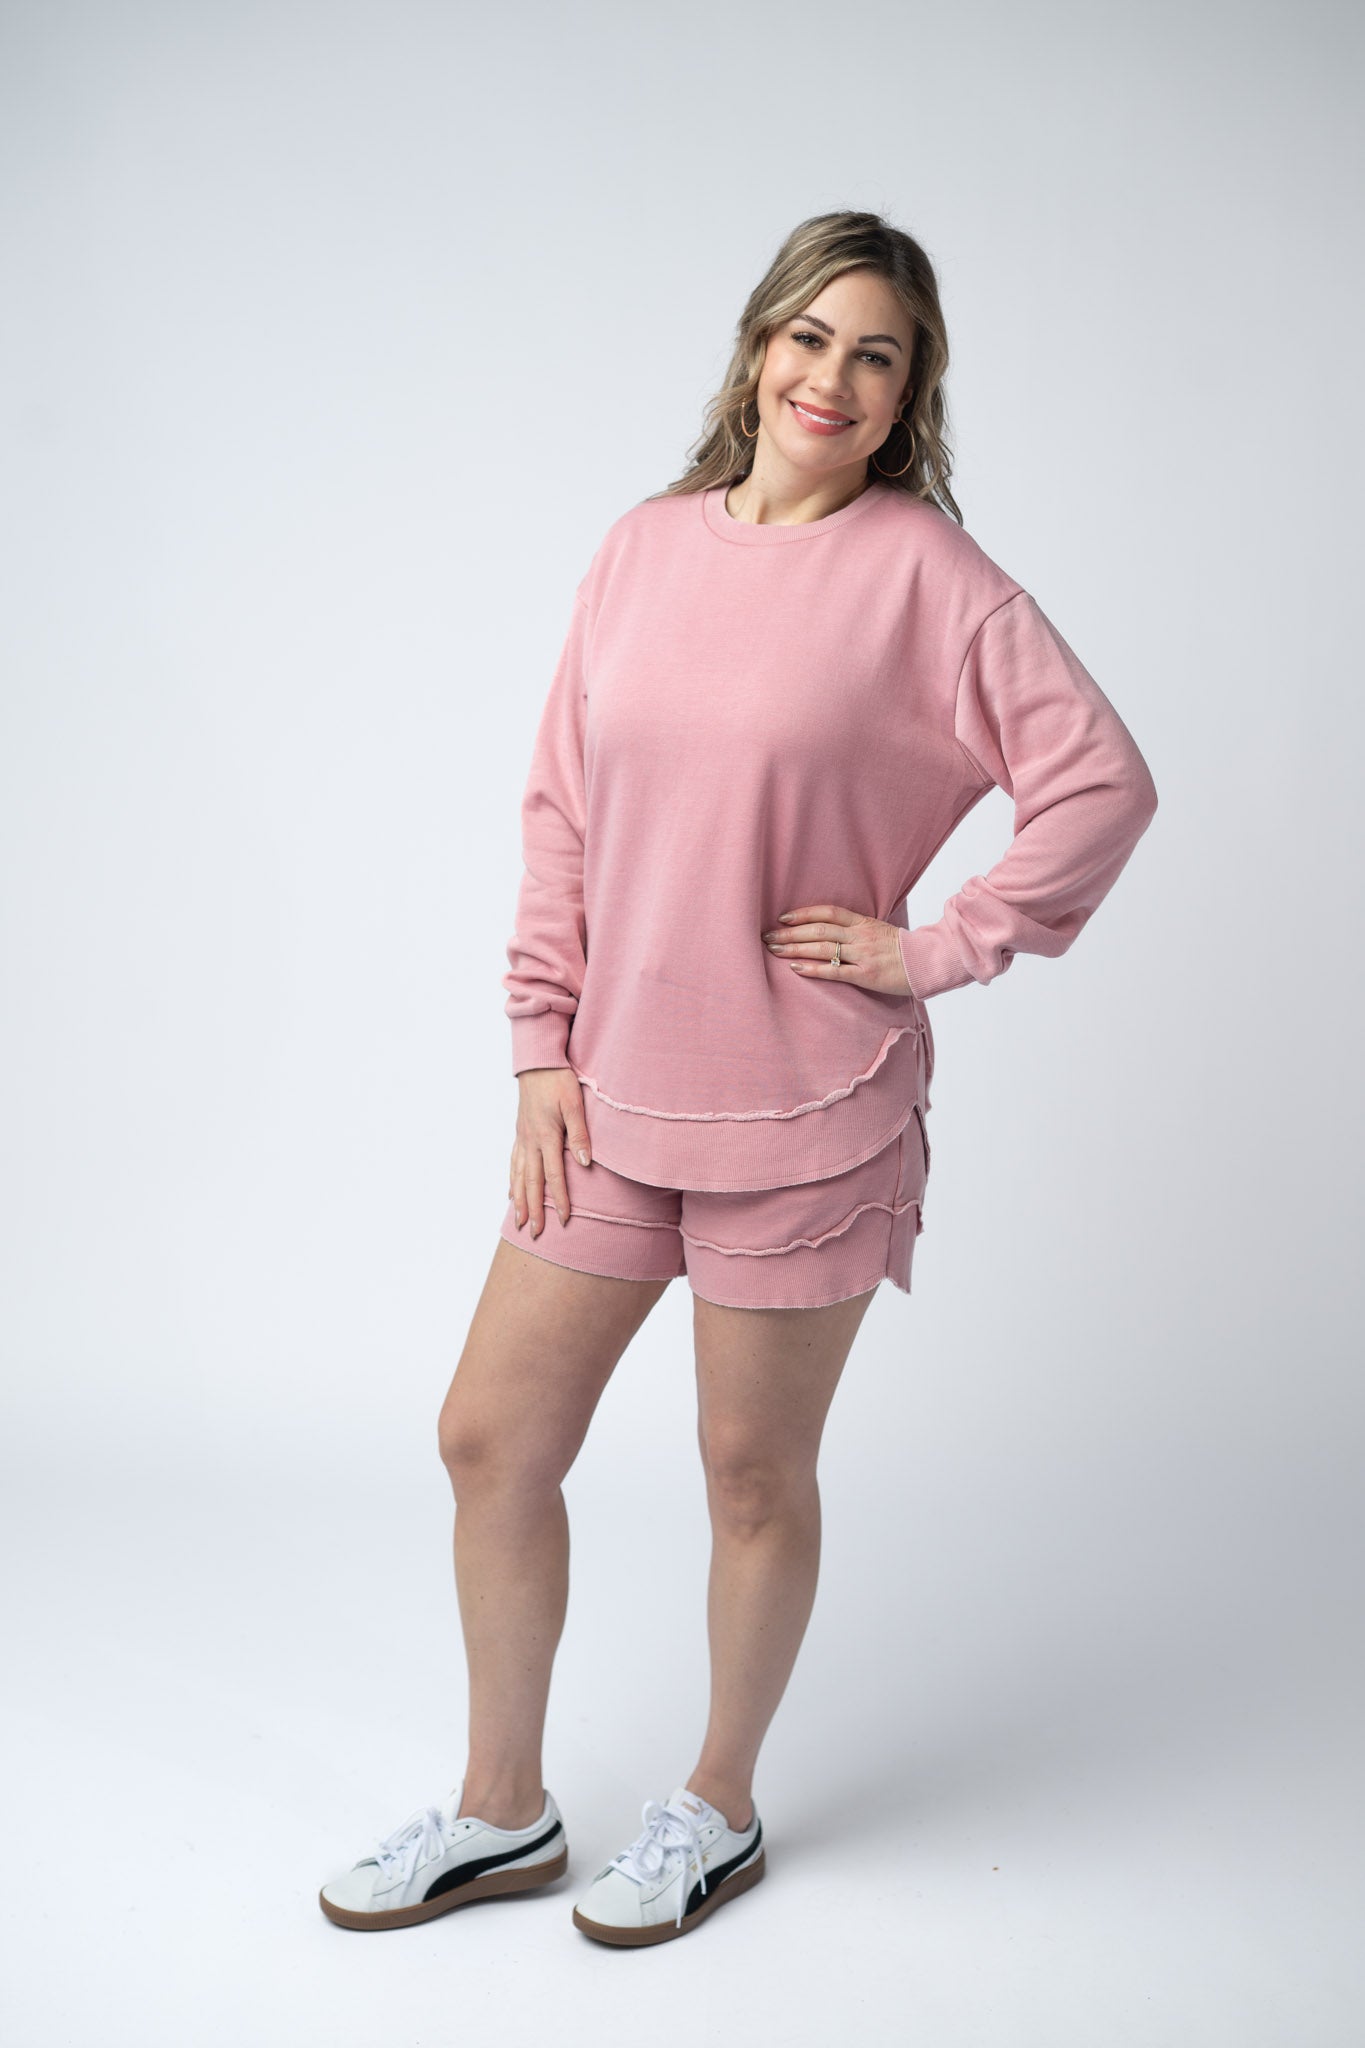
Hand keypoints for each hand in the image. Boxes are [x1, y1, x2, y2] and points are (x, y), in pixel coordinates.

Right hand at [509, 1068, 591, 1237]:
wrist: (537, 1062)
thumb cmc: (559, 1081)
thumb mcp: (575, 1104)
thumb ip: (580, 1134)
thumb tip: (584, 1163)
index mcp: (545, 1136)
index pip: (553, 1175)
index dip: (559, 1199)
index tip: (564, 1220)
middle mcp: (530, 1141)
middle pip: (531, 1182)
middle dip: (533, 1209)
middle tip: (534, 1232)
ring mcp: (522, 1138)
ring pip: (518, 1175)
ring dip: (519, 1200)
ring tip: (519, 1221)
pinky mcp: (519, 1133)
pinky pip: (513, 1162)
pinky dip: (512, 1181)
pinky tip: (510, 1193)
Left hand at [761, 903, 913, 996]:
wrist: (929, 963)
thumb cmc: (903, 950)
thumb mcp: (880, 931)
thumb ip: (857, 929)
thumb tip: (831, 930)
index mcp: (864, 922)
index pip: (828, 912)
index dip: (804, 913)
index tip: (783, 917)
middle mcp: (860, 936)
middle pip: (819, 930)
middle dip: (790, 932)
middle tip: (767, 935)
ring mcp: (863, 955)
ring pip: (823, 948)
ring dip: (795, 948)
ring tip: (774, 949)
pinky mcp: (866, 975)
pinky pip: (834, 971)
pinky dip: (813, 969)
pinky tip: (795, 968)